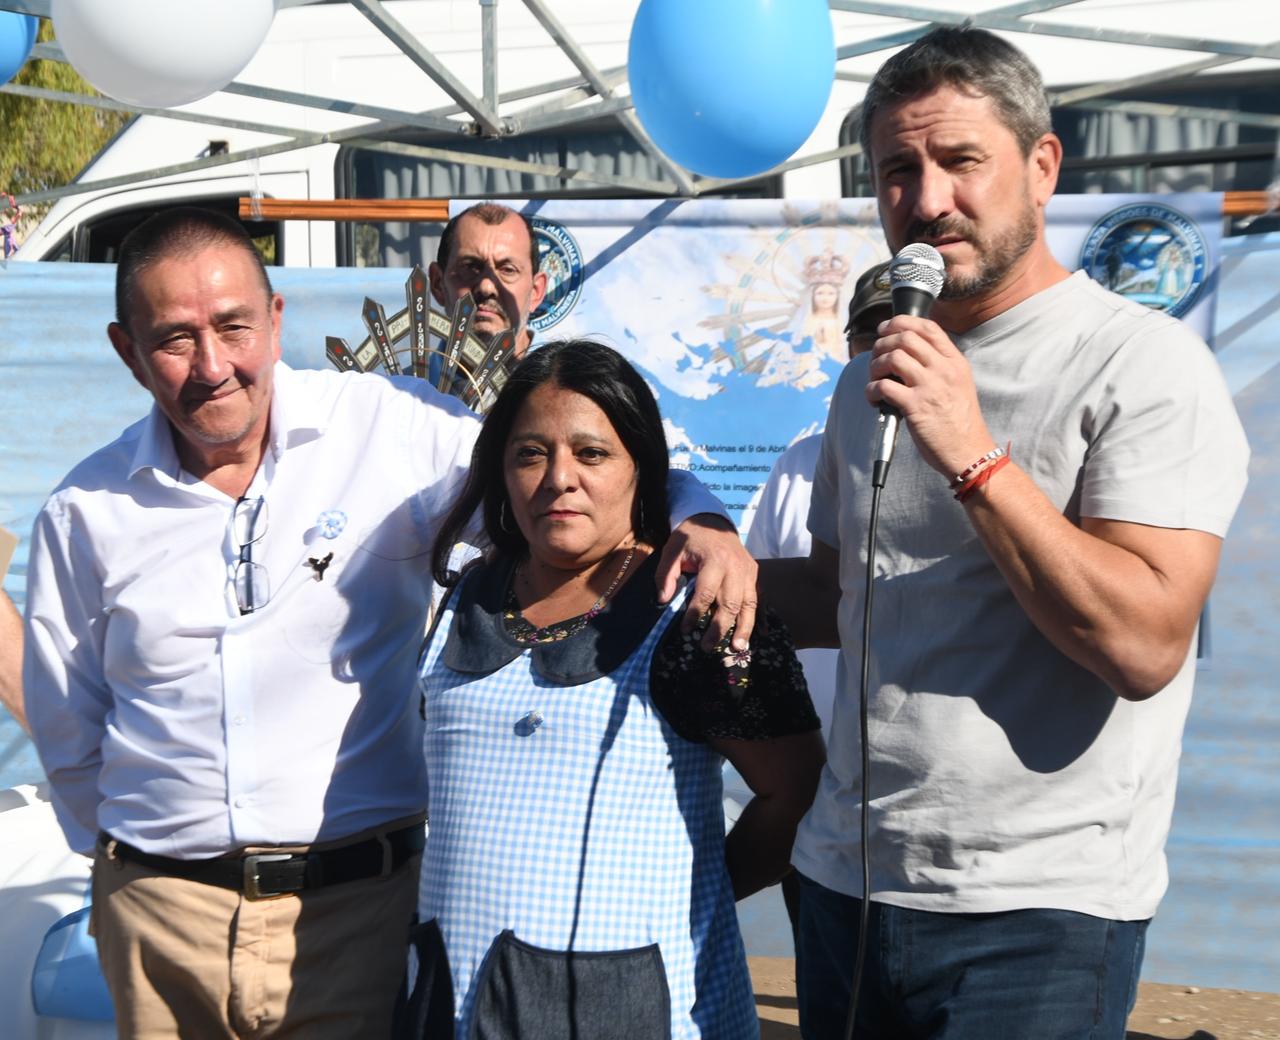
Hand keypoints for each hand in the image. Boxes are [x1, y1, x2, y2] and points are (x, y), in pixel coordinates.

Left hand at [655, 514, 757, 650]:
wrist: (713, 521)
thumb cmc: (690, 537)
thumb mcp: (672, 550)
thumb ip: (666, 574)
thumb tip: (663, 600)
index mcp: (715, 559)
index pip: (706, 593)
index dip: (695, 614)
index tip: (686, 630)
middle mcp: (735, 567)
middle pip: (730, 603)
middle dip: (718, 628)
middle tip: (706, 647)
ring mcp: (748, 570)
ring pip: (748, 604)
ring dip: (743, 628)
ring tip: (736, 648)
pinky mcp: (754, 573)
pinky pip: (756, 600)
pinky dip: (754, 619)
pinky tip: (750, 636)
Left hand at [865, 315, 995, 477]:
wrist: (970, 452)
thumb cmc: (960, 423)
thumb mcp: (959, 385)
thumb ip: (940, 367)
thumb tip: (907, 353)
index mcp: (955, 362)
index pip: (928, 327)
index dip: (901, 322)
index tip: (885, 329)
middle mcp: (944, 370)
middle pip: (905, 337)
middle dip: (883, 343)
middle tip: (876, 357)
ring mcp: (930, 387)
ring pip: (893, 357)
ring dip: (875, 366)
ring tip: (875, 379)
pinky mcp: (915, 406)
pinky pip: (883, 386)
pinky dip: (871, 390)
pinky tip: (874, 398)